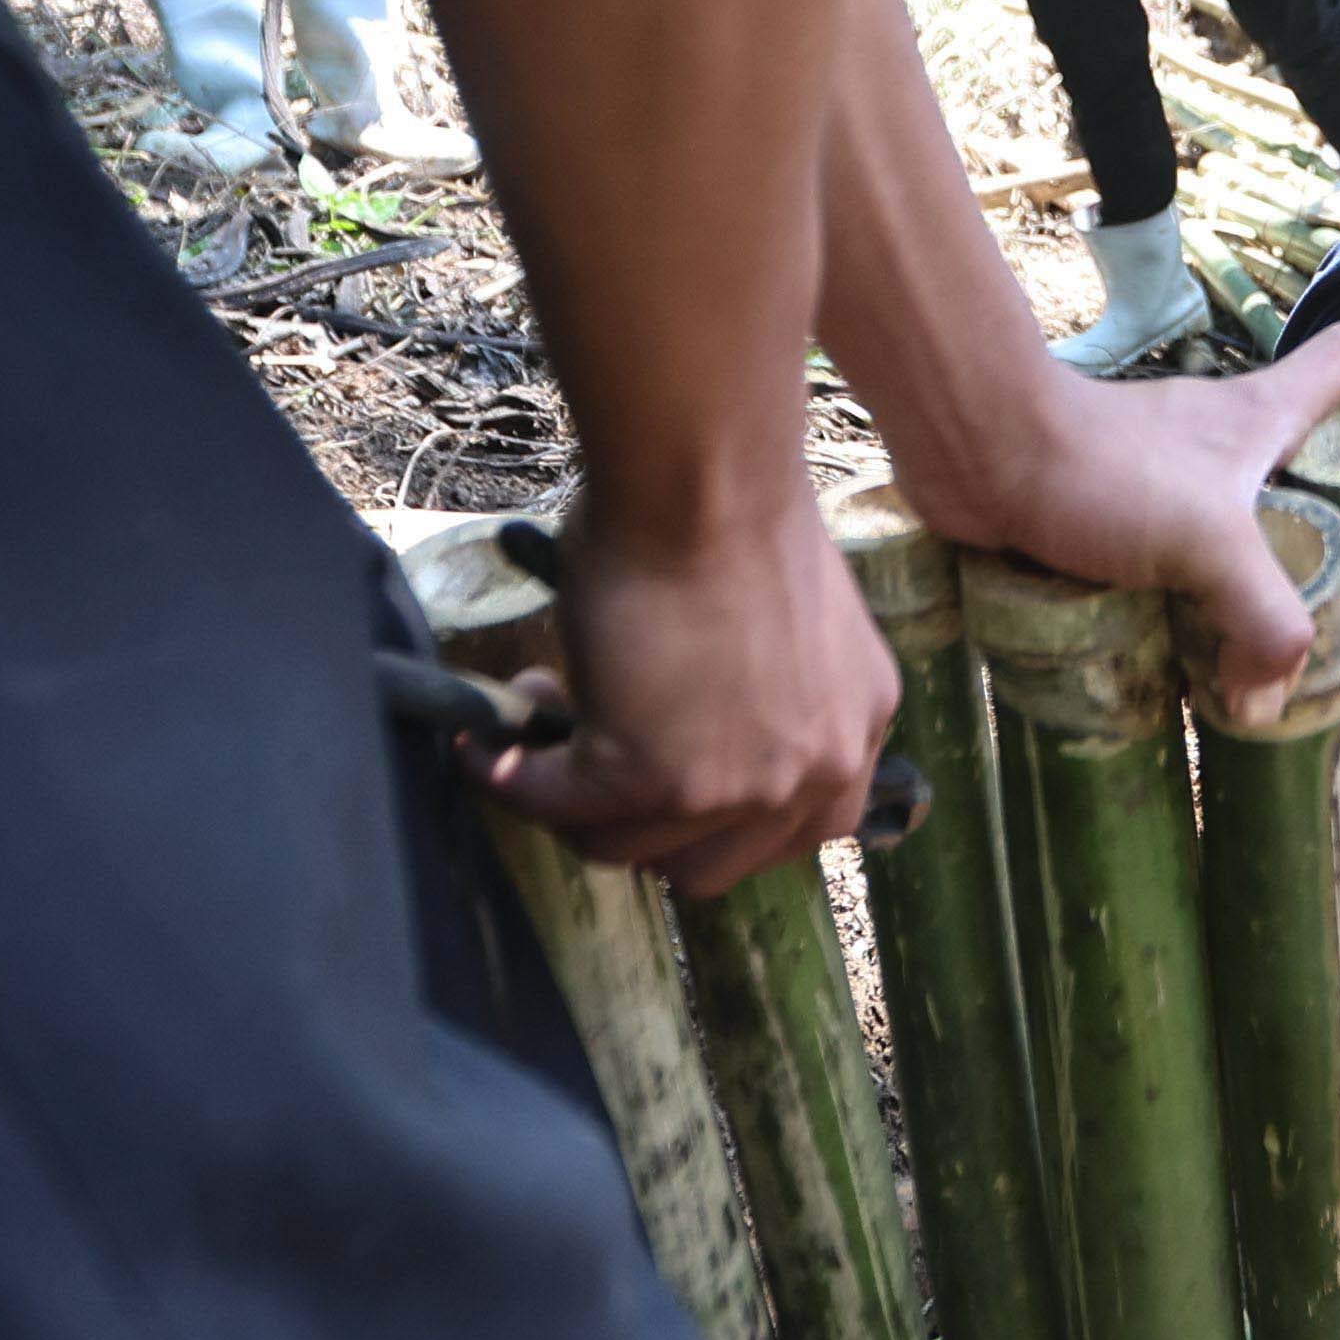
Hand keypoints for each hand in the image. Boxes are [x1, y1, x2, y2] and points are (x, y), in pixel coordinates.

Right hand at [478, 480, 903, 895]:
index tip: (658, 776)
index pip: (792, 832)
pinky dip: (507, 778)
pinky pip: (558, 804)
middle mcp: (817, 772)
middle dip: (642, 825)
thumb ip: (762, 696)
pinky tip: (482, 748)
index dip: (712, 817)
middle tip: (592, 760)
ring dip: (567, 801)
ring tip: (537, 729)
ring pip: (627, 848)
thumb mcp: (784, 628)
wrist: (704, 475)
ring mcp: (737, 786)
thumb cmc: (732, 509)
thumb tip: (672, 729)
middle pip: (708, 863)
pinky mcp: (653, 779)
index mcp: (858, 728)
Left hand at [924, 322, 1339, 730]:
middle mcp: (1219, 436)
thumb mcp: (1209, 544)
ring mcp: (1163, 471)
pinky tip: (1167, 652)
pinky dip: (1175, 597)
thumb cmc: (1099, 469)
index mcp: (1261, 416)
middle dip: (1330, 516)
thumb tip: (1269, 703)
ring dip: (1244, 574)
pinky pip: (1163, 553)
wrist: (975, 447)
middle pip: (1303, 452)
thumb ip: (1259, 622)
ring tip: (1251, 647)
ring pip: (1229, 514)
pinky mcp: (1107, 507)